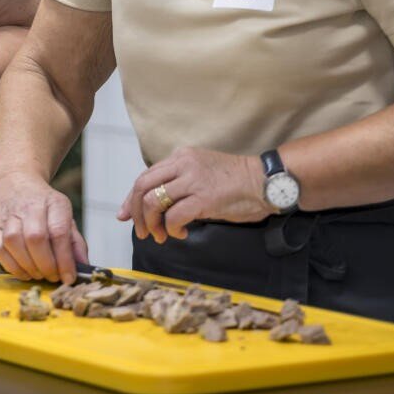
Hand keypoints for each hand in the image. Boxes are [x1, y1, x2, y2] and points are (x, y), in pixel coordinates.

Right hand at [0, 170, 87, 283]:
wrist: (12, 182)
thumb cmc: (41, 204)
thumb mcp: (64, 215)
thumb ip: (75, 242)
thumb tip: (83, 266)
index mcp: (53, 203)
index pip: (59, 232)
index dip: (64, 259)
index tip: (69, 277)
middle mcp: (30, 206)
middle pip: (35, 238)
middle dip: (46, 265)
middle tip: (53, 277)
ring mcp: (9, 216)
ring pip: (14, 243)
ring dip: (28, 266)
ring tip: (38, 274)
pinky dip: (12, 266)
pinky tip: (23, 271)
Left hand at [117, 147, 271, 243]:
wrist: (267, 181)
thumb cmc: (237, 182)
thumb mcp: (202, 174)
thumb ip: (179, 184)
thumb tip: (156, 207)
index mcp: (181, 157)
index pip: (145, 176)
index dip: (131, 198)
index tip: (126, 215)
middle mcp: (183, 164)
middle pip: (142, 187)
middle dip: (135, 212)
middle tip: (141, 231)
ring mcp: (193, 180)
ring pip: (153, 201)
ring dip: (151, 223)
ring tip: (160, 236)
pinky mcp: (204, 197)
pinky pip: (174, 215)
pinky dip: (171, 228)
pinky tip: (180, 233)